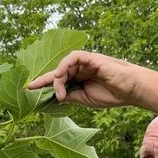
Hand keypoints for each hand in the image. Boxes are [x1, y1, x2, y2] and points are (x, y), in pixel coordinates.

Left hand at [28, 51, 142, 108]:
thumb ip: (69, 96)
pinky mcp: (90, 58)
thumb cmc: (111, 95)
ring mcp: (84, 63)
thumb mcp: (84, 99)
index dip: (42, 84)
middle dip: (42, 80)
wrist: (130, 90)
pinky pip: (72, 57)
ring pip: (62, 66)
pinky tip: (61, 80)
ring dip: (56, 80)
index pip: (56, 80)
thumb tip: (52, 98)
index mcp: (77, 79)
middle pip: (55, 72)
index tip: (28, 90)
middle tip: (29, 88)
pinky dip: (63, 68)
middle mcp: (78, 69)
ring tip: (60, 95)